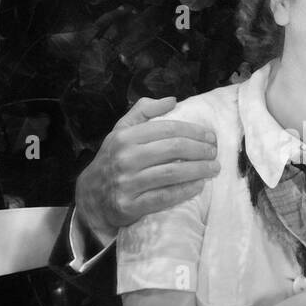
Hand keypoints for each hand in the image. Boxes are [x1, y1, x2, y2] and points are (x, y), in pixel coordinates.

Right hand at [76, 96, 219, 238]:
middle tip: (214, 153)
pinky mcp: (130, 205)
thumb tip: (172, 100)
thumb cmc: (113, 159)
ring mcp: (127, 183)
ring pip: (172, 173)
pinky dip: (185, 190)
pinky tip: (199, 185)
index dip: (194, 131)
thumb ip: (143, 111)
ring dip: (198, 170)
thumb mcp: (121, 131)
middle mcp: (125, 158)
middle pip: (173, 149)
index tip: (210, 136)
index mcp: (125, 137)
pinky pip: (164, 197)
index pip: (168, 129)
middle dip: (200, 150)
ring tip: (213, 168)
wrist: (90, 195)